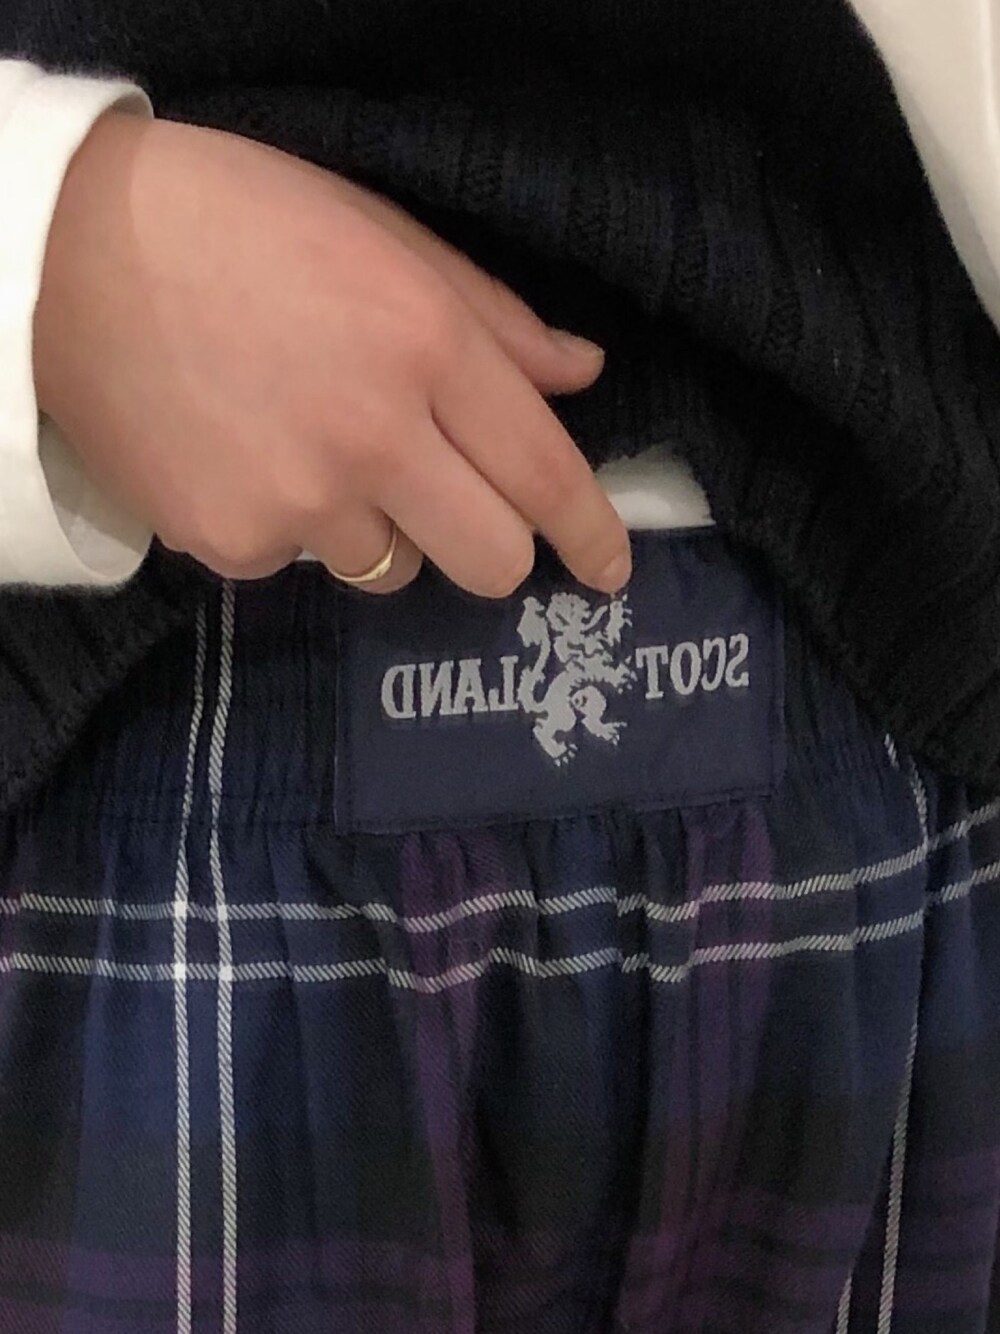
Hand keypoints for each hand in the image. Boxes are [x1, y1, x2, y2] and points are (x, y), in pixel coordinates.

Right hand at [33, 113, 631, 595]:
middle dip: (496, 549)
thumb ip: (494, 319)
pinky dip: (292, 528)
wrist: (68, 259)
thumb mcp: (382, 236)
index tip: (611, 569)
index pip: (544, 471)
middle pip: (492, 561)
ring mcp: (299, 502)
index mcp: (425, 346)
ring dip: (381, 529)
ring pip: (394, 571)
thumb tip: (581, 374)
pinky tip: (249, 460)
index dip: (591, 531)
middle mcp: (374, 437)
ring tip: (312, 450)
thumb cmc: (238, 225)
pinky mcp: (232, 544)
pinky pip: (301, 566)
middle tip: (463, 514)